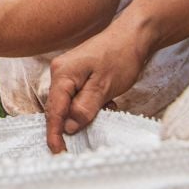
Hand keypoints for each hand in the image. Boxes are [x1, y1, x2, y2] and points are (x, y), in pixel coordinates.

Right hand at [45, 20, 149, 152]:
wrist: (134, 35)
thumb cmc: (120, 56)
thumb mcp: (104, 87)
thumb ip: (84, 108)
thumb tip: (69, 128)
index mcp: (62, 73)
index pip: (54, 110)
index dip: (54, 133)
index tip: (58, 152)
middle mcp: (61, 72)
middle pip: (59, 107)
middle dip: (72, 122)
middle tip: (91, 131)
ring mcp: (69, 71)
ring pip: (70, 103)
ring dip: (85, 113)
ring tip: (108, 108)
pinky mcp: (79, 73)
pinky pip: (78, 96)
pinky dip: (91, 104)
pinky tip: (108, 102)